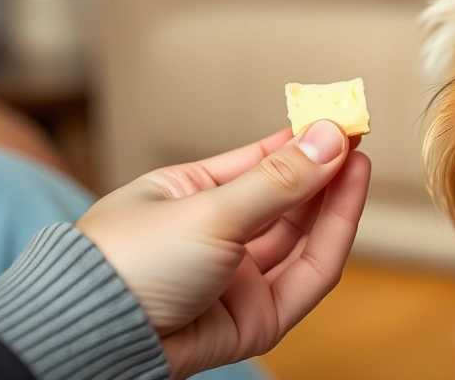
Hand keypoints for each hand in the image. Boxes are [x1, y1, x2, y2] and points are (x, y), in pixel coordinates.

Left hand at [75, 121, 370, 377]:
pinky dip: (331, 239)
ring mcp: (236, 280)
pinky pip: (305, 277)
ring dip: (333, 200)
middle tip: (356, 136)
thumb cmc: (128, 264)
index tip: (334, 118)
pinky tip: (345, 203)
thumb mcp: (209, 209)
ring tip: (357, 161)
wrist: (96, 337)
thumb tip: (328, 137)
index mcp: (188, 197)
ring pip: (301, 237)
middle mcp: (216, 237)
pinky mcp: (256, 319)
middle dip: (323, 168)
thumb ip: (278, 180)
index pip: (256, 163)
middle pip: (284, 200)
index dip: (297, 141)